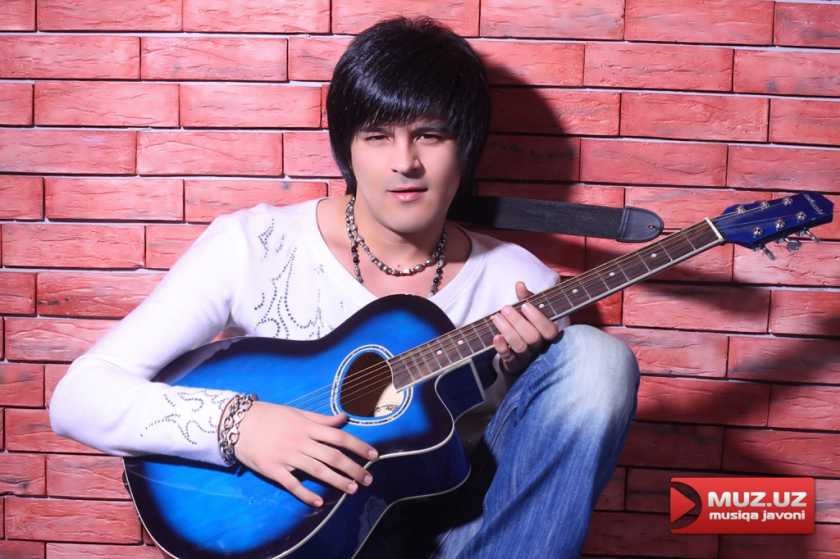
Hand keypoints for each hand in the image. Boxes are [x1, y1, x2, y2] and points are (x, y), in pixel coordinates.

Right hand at [230, 402, 377, 506]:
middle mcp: (301, 441)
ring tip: (352, 490)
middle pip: (332, 456)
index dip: (358, 446)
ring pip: (317, 471)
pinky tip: (319, 502)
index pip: (339, 437)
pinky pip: (292, 484)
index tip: (373, 456)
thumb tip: (344, 418)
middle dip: (353, 468)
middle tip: (368, 479)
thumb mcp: (297, 413)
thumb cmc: (270, 416)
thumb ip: (322, 419)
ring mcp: (287, 456)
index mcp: (308, 427)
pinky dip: (306, 494)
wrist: (237, 423)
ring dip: (336, 481)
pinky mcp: (273, 470)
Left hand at [490, 281, 561, 375]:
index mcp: (548, 335)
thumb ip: (527, 299)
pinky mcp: (513, 365)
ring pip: (520, 347)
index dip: (538, 318)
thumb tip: (520, 284)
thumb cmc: (528, 328)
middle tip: (505, 308)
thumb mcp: (530, 313)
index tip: (525, 305)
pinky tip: (495, 337)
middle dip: (518, 321)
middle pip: (533, 337)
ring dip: (507, 330)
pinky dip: (501, 347)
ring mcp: (527, 357)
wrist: (520, 356)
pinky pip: (508, 358)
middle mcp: (540, 348)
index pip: (550, 330)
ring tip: (496, 317)